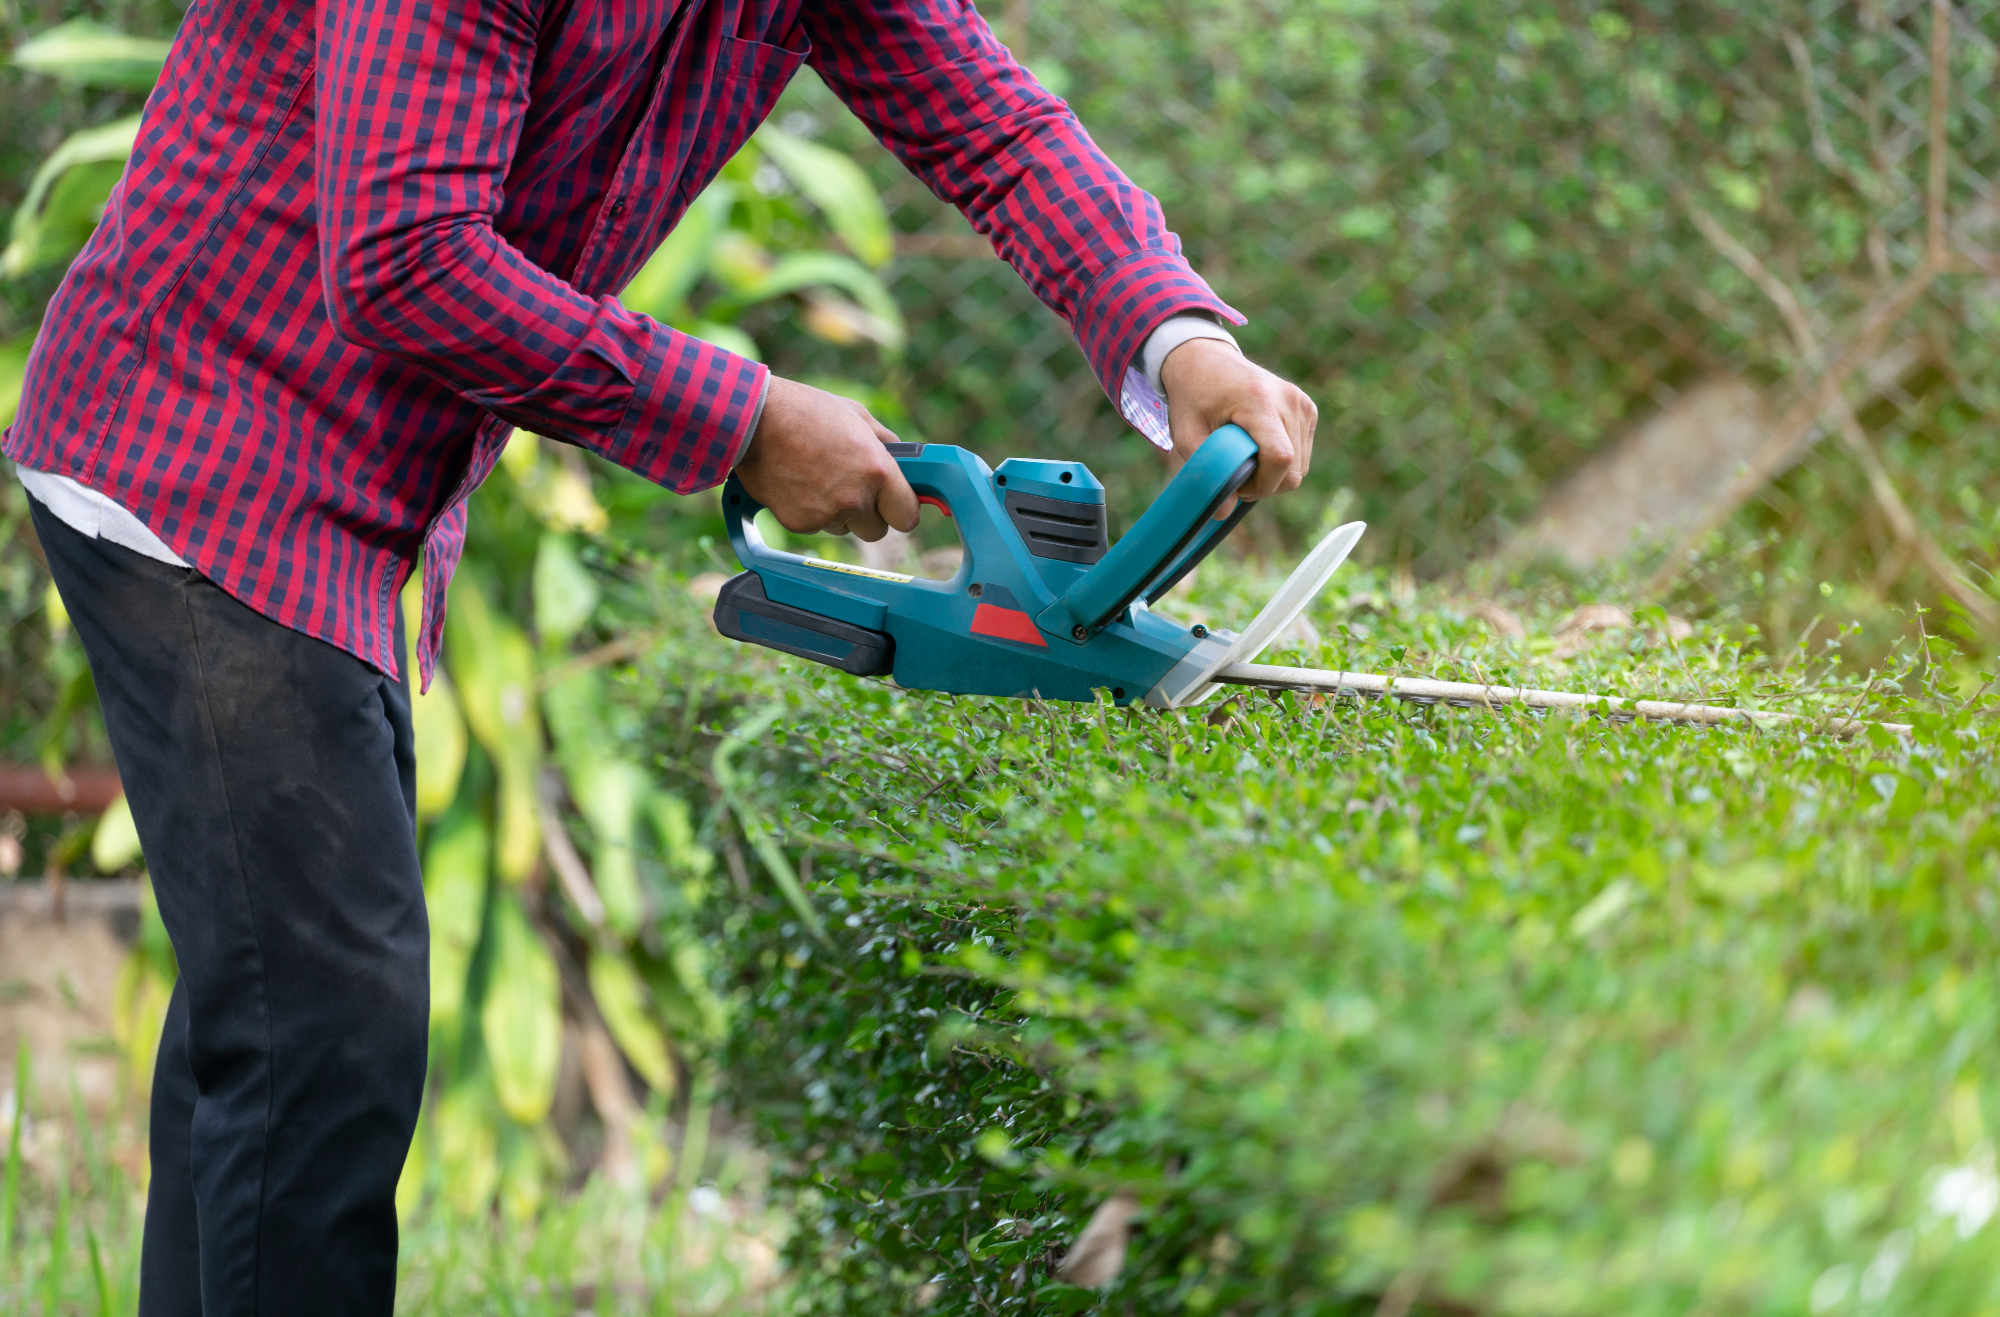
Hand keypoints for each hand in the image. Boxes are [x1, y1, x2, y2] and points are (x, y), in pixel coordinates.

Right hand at [733, 377, 919, 540]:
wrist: (755, 420)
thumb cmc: (806, 411)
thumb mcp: (858, 416)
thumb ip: (886, 444)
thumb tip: (904, 463)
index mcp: (877, 471)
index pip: (907, 518)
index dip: (900, 511)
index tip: (894, 505)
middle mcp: (855, 499)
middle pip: (876, 531)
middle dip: (868, 515)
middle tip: (853, 489)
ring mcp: (826, 515)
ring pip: (844, 528)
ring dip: (838, 512)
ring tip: (818, 477)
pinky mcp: (800, 523)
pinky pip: (816, 526)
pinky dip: (810, 511)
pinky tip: (799, 483)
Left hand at [1159, 338, 1316, 512]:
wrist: (1206, 359)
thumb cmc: (1193, 397)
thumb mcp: (1186, 435)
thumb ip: (1205, 473)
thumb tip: (1222, 513)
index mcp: (1259, 401)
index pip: (1280, 458)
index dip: (1262, 485)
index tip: (1237, 484)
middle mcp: (1289, 399)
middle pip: (1294, 470)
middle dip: (1266, 484)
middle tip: (1236, 474)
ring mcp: (1302, 403)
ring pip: (1301, 466)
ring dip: (1274, 474)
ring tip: (1246, 458)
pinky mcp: (1308, 408)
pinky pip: (1302, 454)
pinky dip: (1282, 461)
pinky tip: (1259, 446)